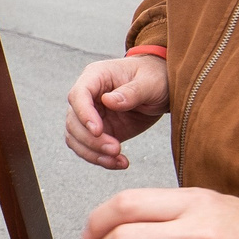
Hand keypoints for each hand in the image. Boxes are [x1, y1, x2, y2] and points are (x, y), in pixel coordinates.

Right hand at [64, 55, 168, 169]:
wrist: (165, 88)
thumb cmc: (155, 77)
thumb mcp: (150, 83)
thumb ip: (131, 92)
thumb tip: (108, 101)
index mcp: (97, 76)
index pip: (79, 95)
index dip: (83, 114)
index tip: (97, 131)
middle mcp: (89, 96)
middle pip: (74, 121)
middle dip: (91, 140)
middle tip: (115, 148)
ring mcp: (92, 115)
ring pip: (76, 138)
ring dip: (93, 153)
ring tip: (117, 159)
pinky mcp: (100, 132)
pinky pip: (89, 148)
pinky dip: (101, 159)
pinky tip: (119, 162)